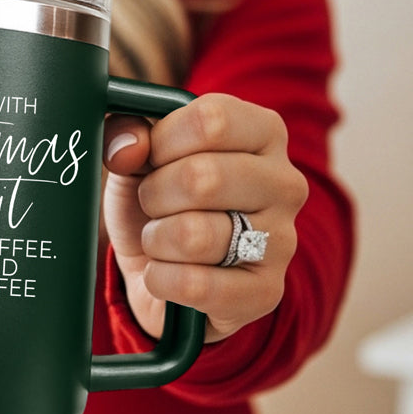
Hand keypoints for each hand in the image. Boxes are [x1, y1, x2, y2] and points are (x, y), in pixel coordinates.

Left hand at [102, 93, 307, 343]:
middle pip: (201, 177)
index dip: (162, 142)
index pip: (210, 121)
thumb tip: (127, 147)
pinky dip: (161, 279)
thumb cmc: (160, 204)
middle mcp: (285, 183)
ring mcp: (281, 241)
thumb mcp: (136, 159)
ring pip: (194, 234)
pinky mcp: (265, 292)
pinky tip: (165, 274)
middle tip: (153, 206)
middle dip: (154, 195)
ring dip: (156, 239)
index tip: (152, 159)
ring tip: (161, 240)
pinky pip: (194, 284)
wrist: (164, 276)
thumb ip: (127, 134)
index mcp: (264, 133)